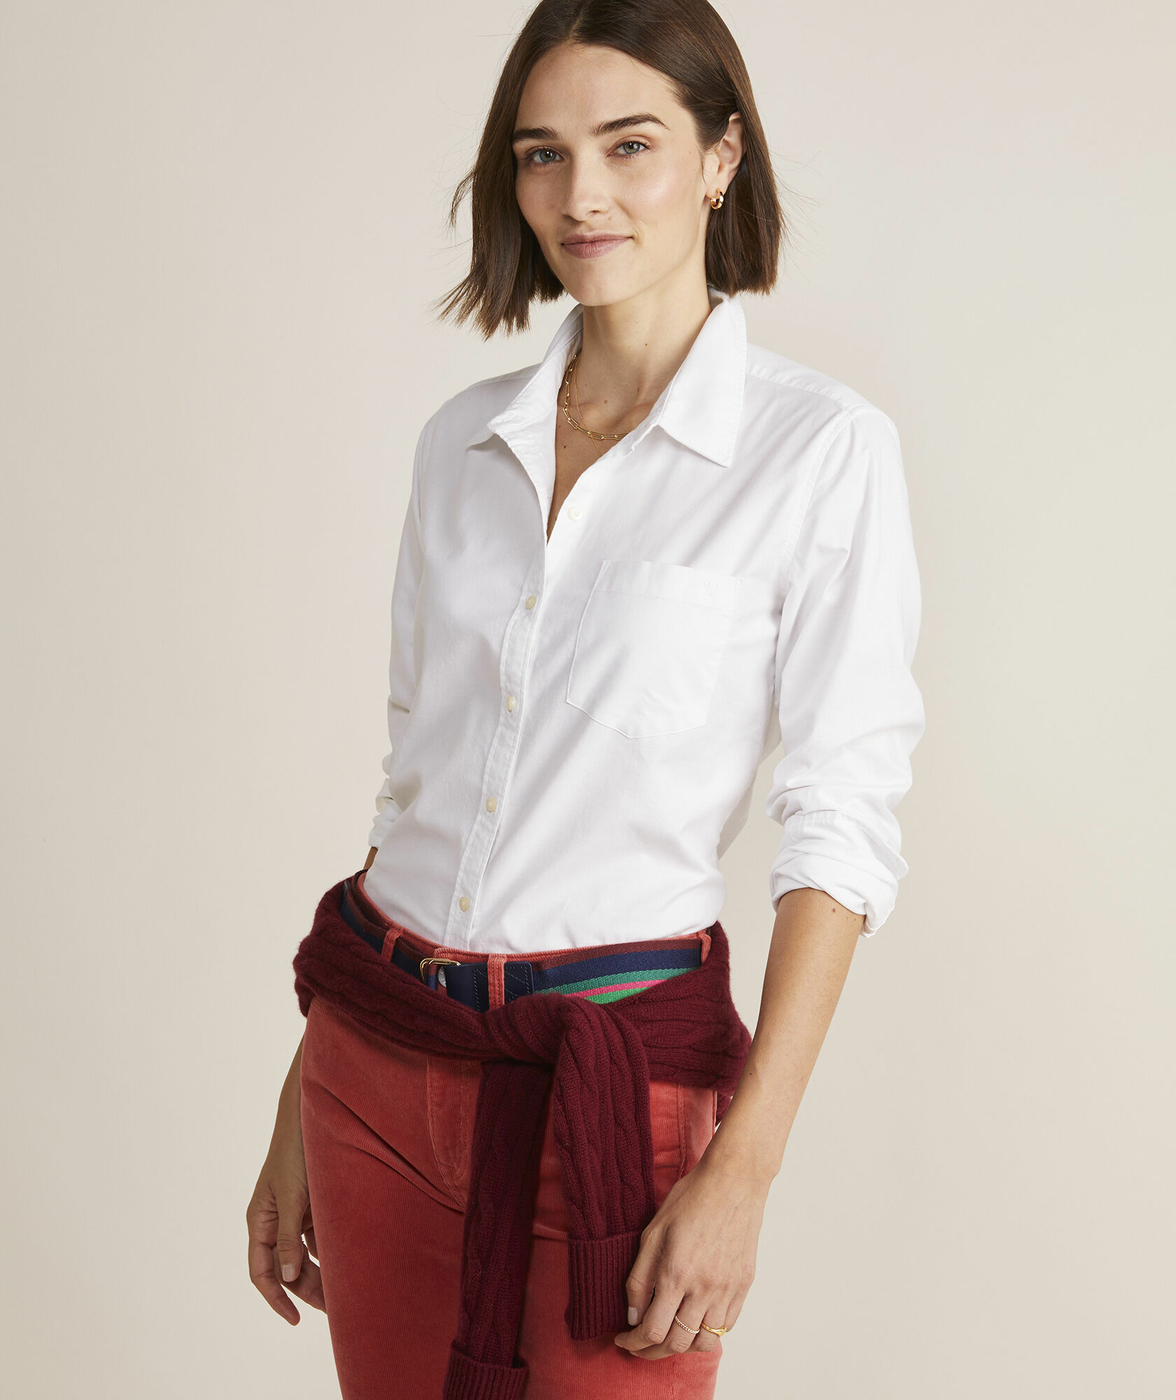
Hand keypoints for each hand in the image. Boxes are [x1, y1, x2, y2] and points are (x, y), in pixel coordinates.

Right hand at [246, 1040, 324, 1323]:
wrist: (312, 1113)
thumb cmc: (296, 1151)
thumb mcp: (292, 1195)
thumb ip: (288, 1237)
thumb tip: (287, 1277)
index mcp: (260, 1219)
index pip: (261, 1272)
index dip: (276, 1299)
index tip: (296, 1319)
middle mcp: (276, 1219)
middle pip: (287, 1267)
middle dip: (307, 1288)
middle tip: (335, 1308)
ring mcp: (296, 1210)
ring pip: (307, 1253)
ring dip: (323, 1271)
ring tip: (346, 1290)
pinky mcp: (315, 1200)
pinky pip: (321, 1234)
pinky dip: (333, 1249)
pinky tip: (351, 1259)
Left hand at [613, 1147, 766, 1358]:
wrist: (733, 1181)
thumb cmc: (690, 1199)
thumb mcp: (652, 1232)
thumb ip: (639, 1278)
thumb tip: (633, 1316)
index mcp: (676, 1273)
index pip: (652, 1331)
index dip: (633, 1342)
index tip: (623, 1339)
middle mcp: (704, 1288)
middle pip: (676, 1344)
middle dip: (652, 1352)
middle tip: (639, 1345)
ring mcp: (727, 1290)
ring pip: (703, 1343)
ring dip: (680, 1347)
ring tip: (666, 1337)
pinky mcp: (744, 1286)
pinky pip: (726, 1327)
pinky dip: (706, 1334)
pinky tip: (692, 1322)